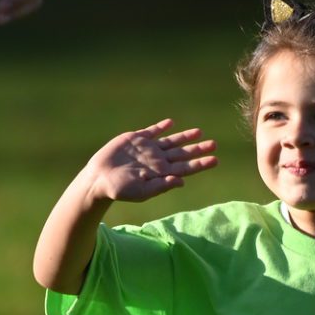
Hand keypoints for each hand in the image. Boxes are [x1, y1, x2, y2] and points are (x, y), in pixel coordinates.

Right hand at [80, 120, 217, 202]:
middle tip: (214, 144)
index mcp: (162, 173)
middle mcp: (157, 160)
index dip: (201, 163)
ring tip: (199, 131)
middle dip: (198, 149)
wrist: (99, 178)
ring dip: (185, 136)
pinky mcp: (135, 139)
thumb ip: (161, 186)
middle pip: (182, 153)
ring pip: (171, 141)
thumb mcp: (142, 191)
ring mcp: (147, 149)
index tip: (215, 160)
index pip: (186, 168)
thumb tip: (182, 181)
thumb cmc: (119, 189)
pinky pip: (151, 131)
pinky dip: (161, 127)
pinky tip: (171, 123)